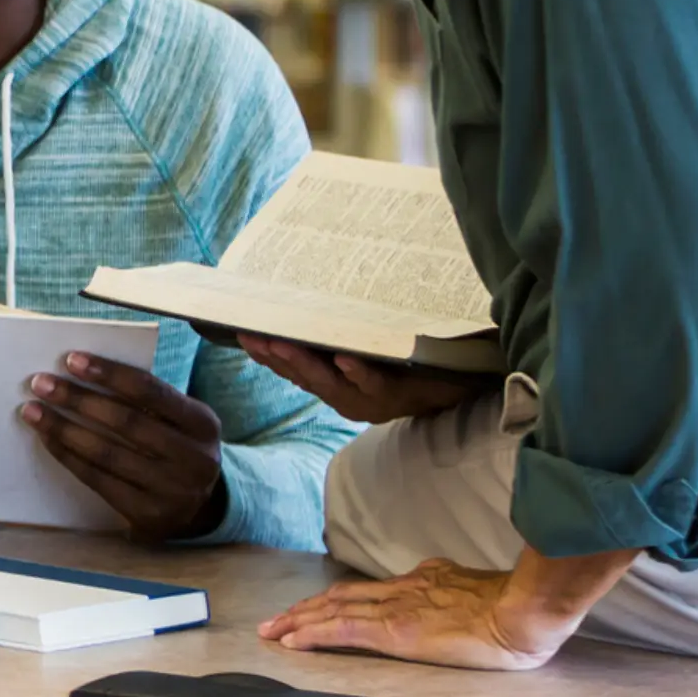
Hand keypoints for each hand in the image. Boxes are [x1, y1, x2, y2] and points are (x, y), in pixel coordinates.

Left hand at [20, 353, 226, 540]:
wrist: (198, 510)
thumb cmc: (176, 448)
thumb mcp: (180, 421)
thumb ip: (147, 400)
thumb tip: (83, 371)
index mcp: (203, 424)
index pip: (151, 391)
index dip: (109, 374)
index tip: (71, 359)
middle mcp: (194, 459)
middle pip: (126, 422)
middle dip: (78, 399)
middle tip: (40, 383)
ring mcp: (172, 491)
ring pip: (107, 454)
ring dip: (63, 429)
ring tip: (32, 411)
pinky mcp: (148, 516)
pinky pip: (98, 480)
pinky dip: (68, 456)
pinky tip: (48, 439)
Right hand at [236, 334, 490, 423]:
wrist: (454, 386)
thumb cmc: (403, 363)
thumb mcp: (365, 349)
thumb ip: (336, 334)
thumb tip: (306, 297)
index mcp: (333, 385)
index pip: (292, 370)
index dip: (266, 356)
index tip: (242, 333)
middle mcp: (344, 397)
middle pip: (304, 378)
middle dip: (277, 358)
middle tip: (254, 337)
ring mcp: (367, 400)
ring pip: (330, 384)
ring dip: (306, 365)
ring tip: (285, 345)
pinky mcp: (394, 396)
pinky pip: (372, 384)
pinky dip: (356, 372)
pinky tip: (345, 357)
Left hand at [259, 559, 581, 669]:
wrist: (524, 611)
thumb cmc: (518, 610)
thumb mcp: (482, 592)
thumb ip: (459, 593)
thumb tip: (452, 600)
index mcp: (424, 580)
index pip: (369, 590)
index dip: (337, 598)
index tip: (316, 607)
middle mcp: (403, 588)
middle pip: (341, 594)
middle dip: (305, 607)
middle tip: (276, 620)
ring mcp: (396, 607)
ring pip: (332, 608)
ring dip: (298, 619)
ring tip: (272, 630)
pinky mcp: (394, 629)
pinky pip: (341, 628)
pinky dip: (312, 632)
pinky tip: (292, 640)